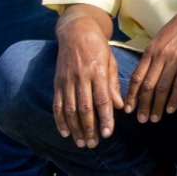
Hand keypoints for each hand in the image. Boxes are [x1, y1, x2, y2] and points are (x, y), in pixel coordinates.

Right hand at [53, 19, 122, 145]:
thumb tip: (119, 106)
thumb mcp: (111, 61)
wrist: (76, 31)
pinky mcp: (57, 82)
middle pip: (85, 108)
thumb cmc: (98, 47)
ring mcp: (67, 80)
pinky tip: (65, 132)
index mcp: (98, 72)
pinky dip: (60, 120)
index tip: (108, 134)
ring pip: (70, 109)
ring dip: (75, 128)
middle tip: (94, 144)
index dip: (105, 118)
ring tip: (81, 143)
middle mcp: (81, 77)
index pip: (102, 100)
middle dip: (89, 128)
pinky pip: (57, 104)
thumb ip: (114, 84)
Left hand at [126, 5, 176, 122]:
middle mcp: (159, 56)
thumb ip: (152, 55)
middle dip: (143, 105)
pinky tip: (171, 109)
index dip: (131, 95)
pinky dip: (174, 98)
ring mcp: (174, 59)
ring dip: (157, 106)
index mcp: (150, 50)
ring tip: (155, 119)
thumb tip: (145, 73)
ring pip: (162, 88)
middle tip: (141, 120)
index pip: (137, 77)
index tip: (128, 109)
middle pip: (147, 86)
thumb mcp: (160, 38)